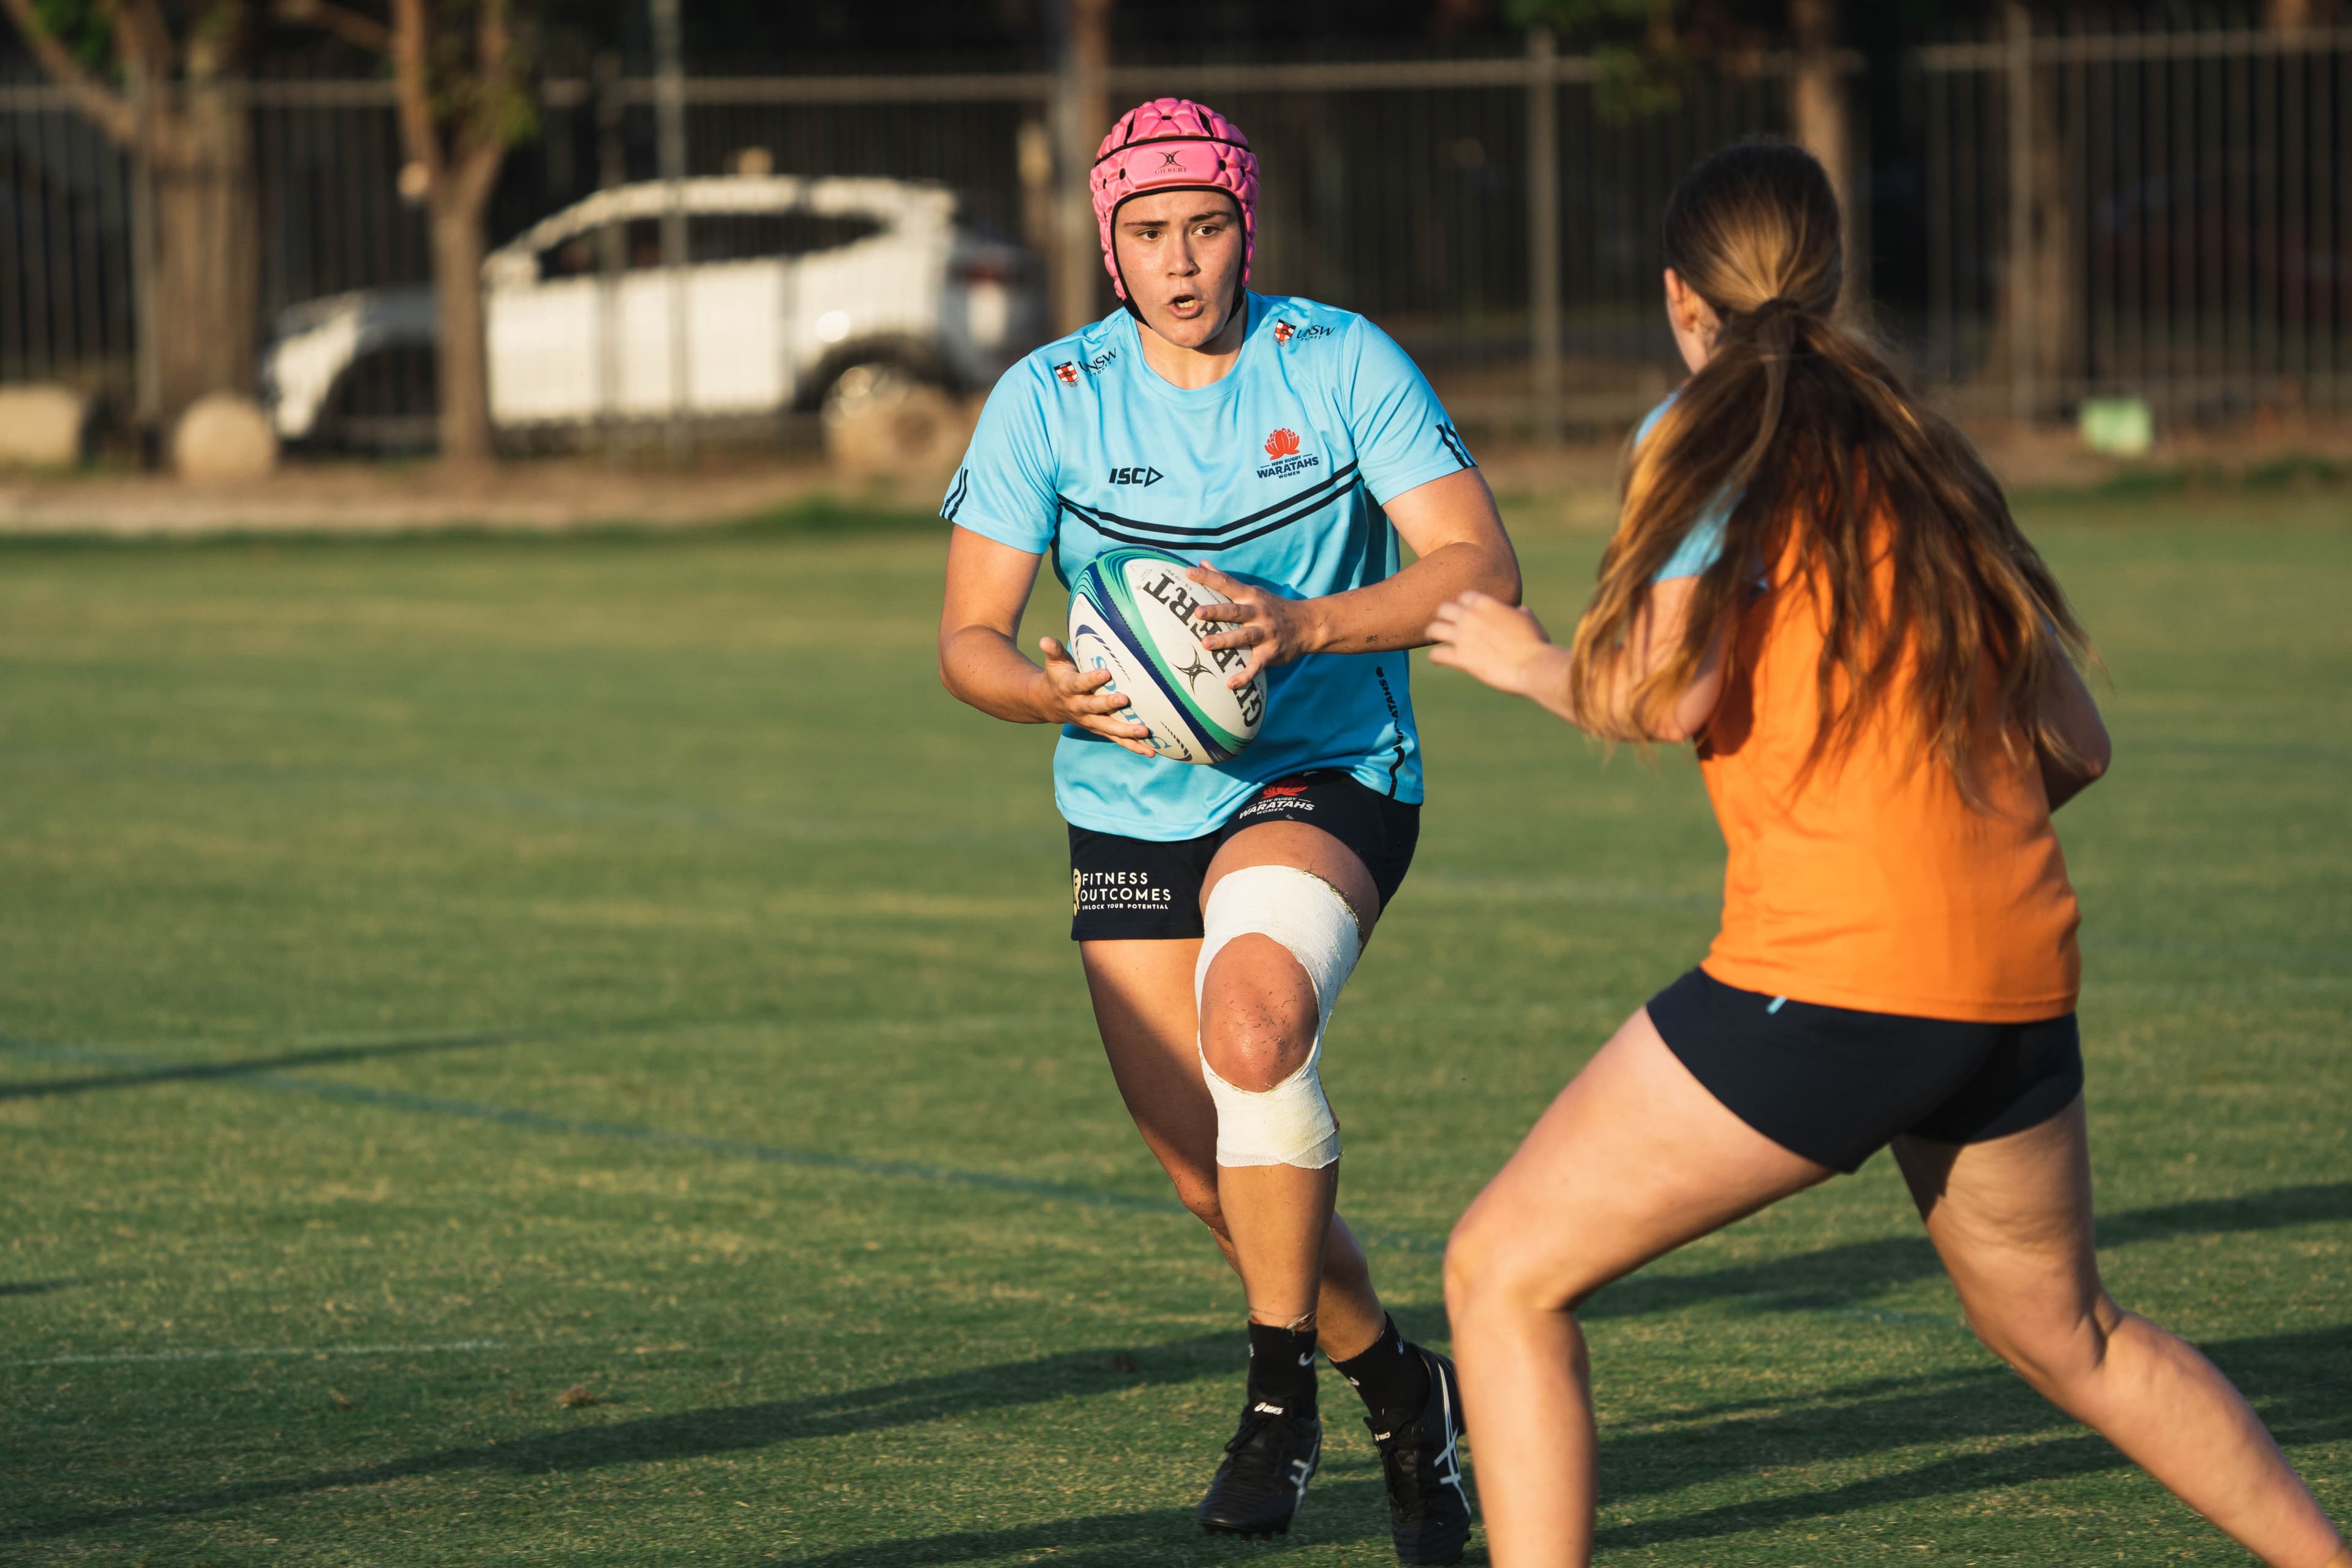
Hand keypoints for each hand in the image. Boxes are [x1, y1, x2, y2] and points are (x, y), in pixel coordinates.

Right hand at [1036, 636, 1156, 755]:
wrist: (1047, 704)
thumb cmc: (1057, 677)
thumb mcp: (1054, 662)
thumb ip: (1053, 650)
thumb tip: (1045, 640)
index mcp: (1068, 688)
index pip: (1079, 684)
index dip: (1091, 679)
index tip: (1105, 673)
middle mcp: (1078, 707)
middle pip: (1094, 708)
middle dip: (1109, 705)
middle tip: (1125, 699)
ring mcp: (1089, 721)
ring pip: (1108, 728)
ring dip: (1126, 732)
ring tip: (1145, 732)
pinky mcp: (1099, 729)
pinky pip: (1116, 739)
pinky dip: (1133, 746)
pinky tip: (1150, 752)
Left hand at [1188, 563, 1312, 687]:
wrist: (1308, 625)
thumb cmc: (1272, 607)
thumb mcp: (1253, 591)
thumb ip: (1226, 580)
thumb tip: (1203, 563)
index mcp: (1250, 596)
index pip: (1227, 583)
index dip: (1208, 577)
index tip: (1189, 572)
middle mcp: (1258, 612)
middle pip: (1234, 611)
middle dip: (1216, 611)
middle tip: (1197, 613)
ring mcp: (1265, 633)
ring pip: (1244, 636)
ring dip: (1225, 640)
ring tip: (1206, 644)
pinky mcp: (1271, 653)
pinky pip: (1257, 665)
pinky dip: (1245, 675)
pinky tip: (1230, 684)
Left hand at [1425, 591, 1563, 698]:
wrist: (1534, 665)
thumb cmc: (1536, 643)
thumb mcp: (1528, 618)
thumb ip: (1516, 611)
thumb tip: (1517, 611)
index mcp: (1487, 603)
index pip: (1464, 597)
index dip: (1463, 605)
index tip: (1463, 613)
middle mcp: (1471, 616)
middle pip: (1443, 609)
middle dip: (1444, 616)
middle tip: (1445, 624)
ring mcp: (1463, 637)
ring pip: (1434, 629)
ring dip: (1433, 633)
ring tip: (1434, 639)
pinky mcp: (1461, 658)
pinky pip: (1436, 654)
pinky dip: (1434, 658)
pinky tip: (1437, 661)